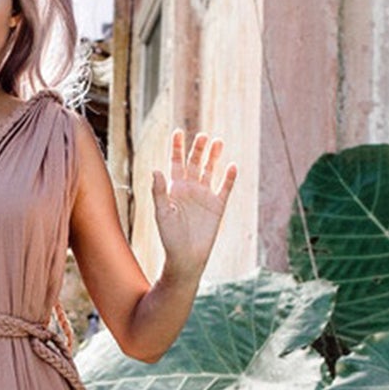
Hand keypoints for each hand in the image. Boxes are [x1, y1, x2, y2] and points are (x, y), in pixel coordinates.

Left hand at [151, 131, 236, 275]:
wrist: (186, 257)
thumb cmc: (169, 237)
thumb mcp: (162, 213)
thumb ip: (159, 192)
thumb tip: (156, 170)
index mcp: (174, 188)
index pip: (176, 162)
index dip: (177, 147)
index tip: (178, 132)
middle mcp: (190, 189)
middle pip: (195, 163)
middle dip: (198, 149)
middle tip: (203, 136)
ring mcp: (204, 196)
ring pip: (210, 171)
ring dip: (214, 157)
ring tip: (218, 141)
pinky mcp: (217, 207)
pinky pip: (224, 188)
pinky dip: (229, 178)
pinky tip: (232, 166)